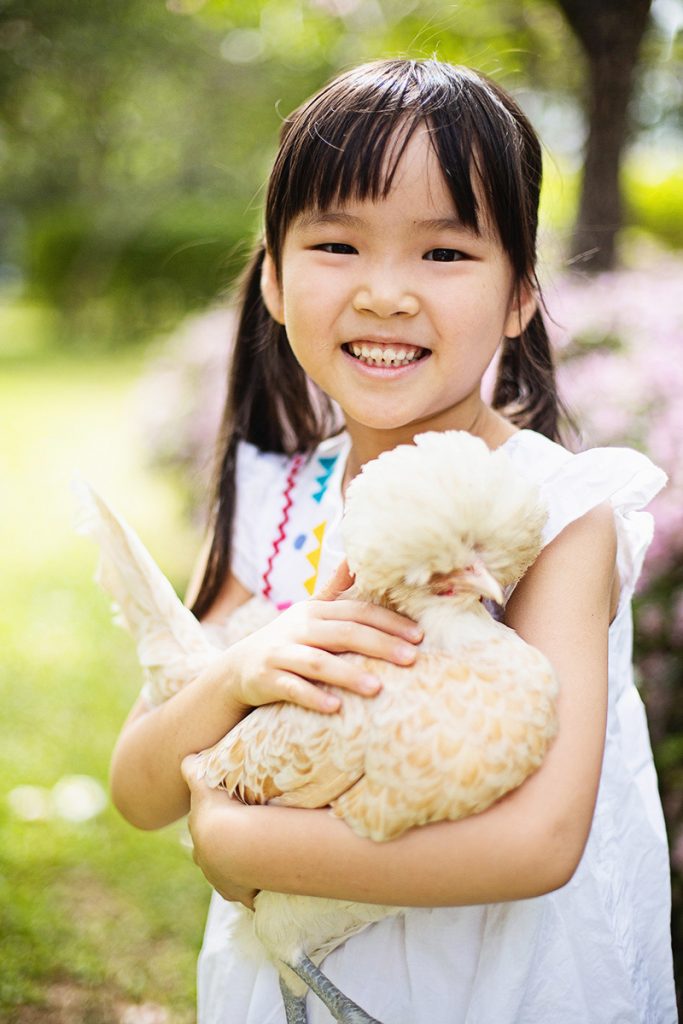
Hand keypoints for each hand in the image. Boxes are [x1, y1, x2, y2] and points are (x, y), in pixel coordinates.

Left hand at [182, 755, 257, 909]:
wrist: (232, 844)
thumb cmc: (219, 811)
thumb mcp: (203, 785)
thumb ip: (192, 770)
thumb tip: (186, 757)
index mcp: (200, 840)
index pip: (203, 835)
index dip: (212, 828)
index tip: (222, 824)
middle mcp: (208, 864)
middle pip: (212, 860)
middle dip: (222, 854)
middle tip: (239, 844)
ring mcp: (224, 882)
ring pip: (230, 879)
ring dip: (241, 873)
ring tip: (256, 865)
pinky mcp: (241, 894)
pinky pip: (250, 896)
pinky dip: (256, 891)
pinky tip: (266, 886)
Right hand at [225, 560, 421, 714]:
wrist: (236, 669)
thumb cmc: (287, 642)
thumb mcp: (308, 614)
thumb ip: (335, 590)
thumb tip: (356, 557)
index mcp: (315, 611)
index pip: (357, 611)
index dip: (389, 622)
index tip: (419, 636)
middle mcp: (298, 628)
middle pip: (343, 633)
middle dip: (379, 644)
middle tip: (412, 659)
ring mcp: (280, 653)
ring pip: (317, 662)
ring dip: (348, 674)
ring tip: (377, 688)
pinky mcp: (265, 679)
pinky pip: (291, 688)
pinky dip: (312, 696)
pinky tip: (336, 708)